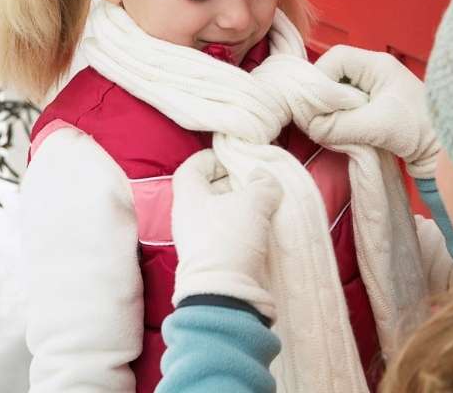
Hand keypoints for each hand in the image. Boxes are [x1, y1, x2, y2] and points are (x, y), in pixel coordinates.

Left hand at [171, 149, 282, 321]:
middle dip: (232, 183)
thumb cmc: (230, 238)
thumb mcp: (254, 202)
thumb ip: (262, 184)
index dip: (211, 159)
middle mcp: (187, 219)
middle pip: (207, 191)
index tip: (234, 159)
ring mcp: (198, 242)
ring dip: (241, 207)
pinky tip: (262, 229)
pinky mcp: (212, 260)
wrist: (225, 294)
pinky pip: (226, 234)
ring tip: (265, 204)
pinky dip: (243, 227)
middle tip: (256, 180)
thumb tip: (262, 177)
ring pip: (219, 214)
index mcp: (188, 198)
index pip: (191, 168)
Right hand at [310, 45, 439, 178]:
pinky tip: (342, 135)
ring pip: (338, 94)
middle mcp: (375, 73)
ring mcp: (375, 91)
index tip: (314, 105)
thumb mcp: (377, 126)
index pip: (336, 58)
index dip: (319, 77)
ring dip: (331, 112)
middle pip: (334, 74)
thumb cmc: (420, 131)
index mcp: (378, 65)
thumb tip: (313, 127)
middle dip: (323, 97)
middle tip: (319, 120)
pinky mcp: (374, 110)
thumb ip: (340, 126)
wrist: (443, 153)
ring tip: (330, 129)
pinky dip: (339, 122)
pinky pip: (346, 109)